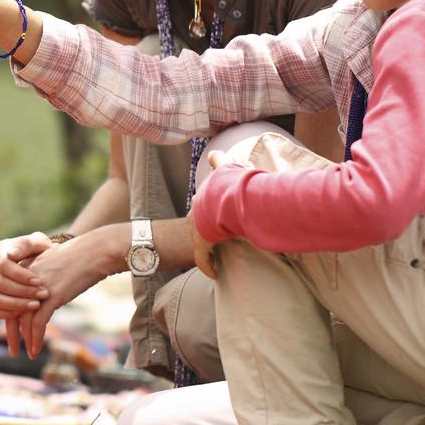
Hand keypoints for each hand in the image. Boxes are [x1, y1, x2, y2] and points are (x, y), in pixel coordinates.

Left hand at [0, 228, 123, 358]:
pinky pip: (38, 322)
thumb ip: (42, 280)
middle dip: (12, 332)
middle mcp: (26, 279)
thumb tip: (42, 297)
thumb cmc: (79, 259)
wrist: (95, 252)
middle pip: (9, 308)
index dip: (7, 316)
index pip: (6, 296)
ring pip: (22, 318)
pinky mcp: (51, 296)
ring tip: (27, 353)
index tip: (12, 332)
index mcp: (24, 270)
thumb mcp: (53, 267)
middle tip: (13, 350)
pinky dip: (35, 338)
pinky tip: (35, 349)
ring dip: (24, 339)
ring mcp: (37, 287)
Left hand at [191, 152, 230, 280]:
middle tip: (212, 232)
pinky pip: (202, 258)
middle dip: (201, 225)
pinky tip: (214, 273)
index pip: (200, 201)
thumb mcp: (224, 168)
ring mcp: (197, 228)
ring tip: (213, 252)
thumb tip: (214, 151)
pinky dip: (207, 266)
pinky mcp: (200, 244)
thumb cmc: (229, 185)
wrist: (223, 200)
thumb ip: (219, 160)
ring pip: (198, 240)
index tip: (207, 209)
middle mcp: (197, 212)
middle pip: (195, 220)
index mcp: (204, 197)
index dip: (204, 205)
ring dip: (205, 246)